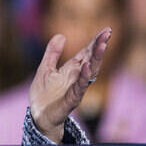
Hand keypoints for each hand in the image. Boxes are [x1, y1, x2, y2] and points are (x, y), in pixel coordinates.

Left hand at [28, 28, 111, 142]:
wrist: (38, 115)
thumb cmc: (44, 94)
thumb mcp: (45, 68)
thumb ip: (53, 53)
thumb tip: (61, 35)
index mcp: (72, 69)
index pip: (87, 53)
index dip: (95, 42)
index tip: (106, 30)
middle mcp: (77, 78)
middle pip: (92, 60)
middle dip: (99, 46)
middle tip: (108, 33)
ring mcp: (76, 88)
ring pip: (90, 72)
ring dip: (96, 58)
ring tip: (102, 45)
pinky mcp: (71, 100)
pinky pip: (80, 87)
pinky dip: (84, 76)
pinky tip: (87, 66)